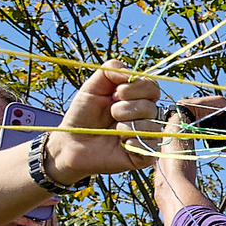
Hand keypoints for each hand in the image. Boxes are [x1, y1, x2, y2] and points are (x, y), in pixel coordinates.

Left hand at [44, 61, 161, 179]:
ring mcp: (146, 135)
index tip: (115, 93)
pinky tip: (119, 144)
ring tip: (112, 130)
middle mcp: (146, 116)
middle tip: (111, 113)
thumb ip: (111, 70)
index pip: (153, 87)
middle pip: (151, 106)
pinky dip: (130, 142)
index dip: (136, 88)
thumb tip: (130, 73)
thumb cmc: (83, 114)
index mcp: (137, 97)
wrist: (72, 142)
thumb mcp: (92, 86)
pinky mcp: (144, 155)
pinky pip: (147, 146)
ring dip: (125, 126)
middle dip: (125, 108)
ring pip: (150, 126)